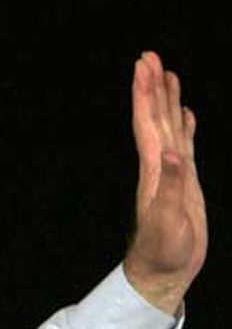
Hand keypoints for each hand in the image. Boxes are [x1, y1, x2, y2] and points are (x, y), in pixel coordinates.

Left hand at [123, 51, 206, 314]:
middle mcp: (159, 166)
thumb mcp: (168, 220)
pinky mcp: (185, 184)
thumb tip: (172, 155)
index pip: (147, 124)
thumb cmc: (163, 252)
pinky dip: (184, 127)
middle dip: (152, 87)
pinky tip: (185, 115)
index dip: (145, 94)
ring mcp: (172, 173)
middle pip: (155, 118)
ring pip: (169, 127)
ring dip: (167, 101)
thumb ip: (171, 188)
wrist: (162, 272)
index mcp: (154, 170)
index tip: (143, 67)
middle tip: (149, 57)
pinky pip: (185, 146)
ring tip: (166, 74)